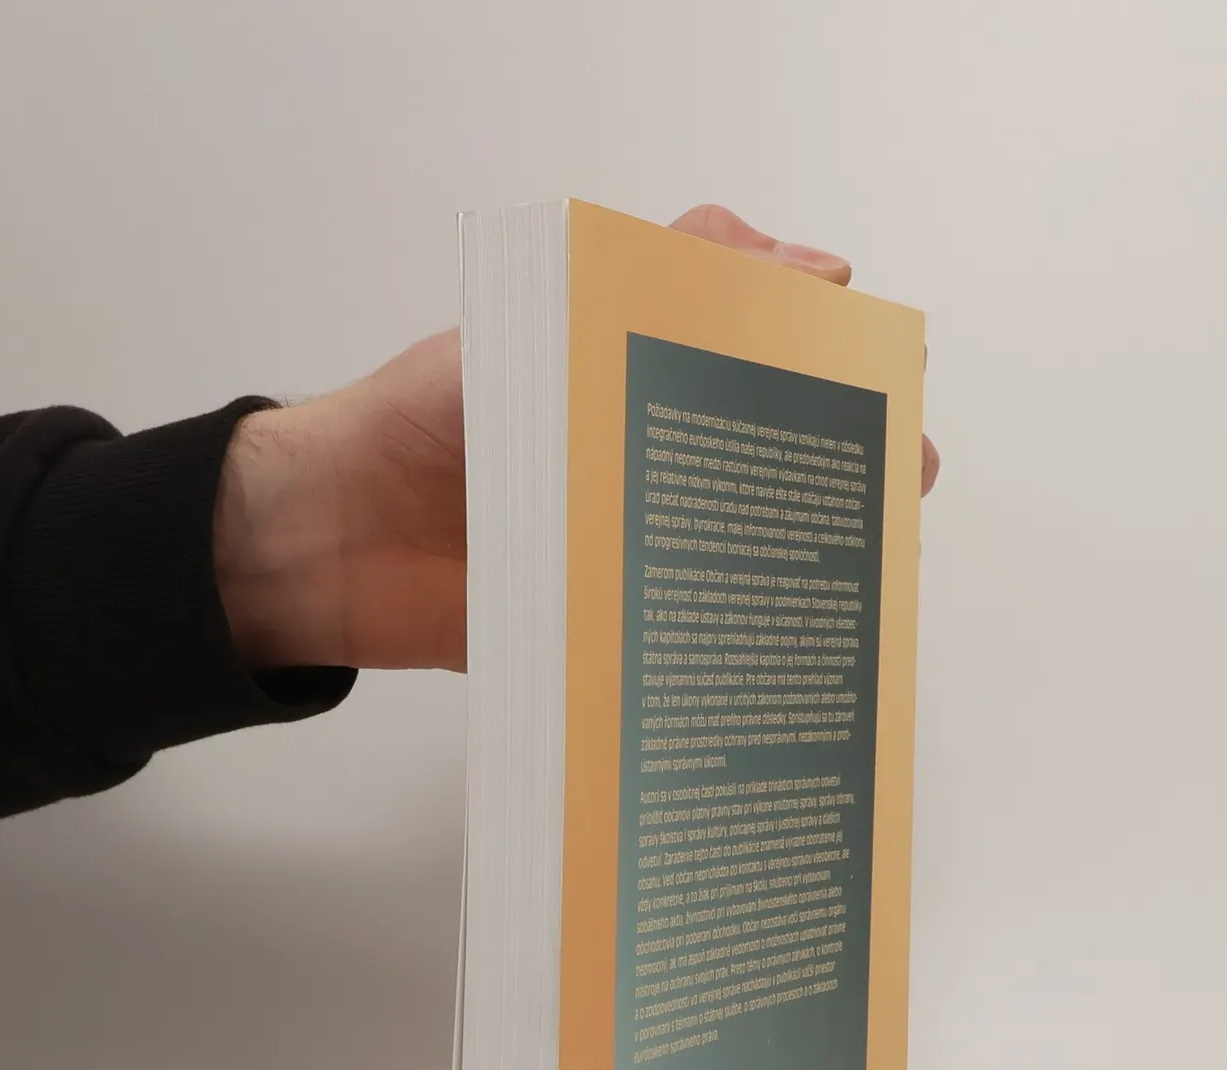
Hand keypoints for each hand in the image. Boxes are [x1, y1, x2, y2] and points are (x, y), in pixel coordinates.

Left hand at [215, 205, 941, 674]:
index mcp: (646, 378)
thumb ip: (657, 287)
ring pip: (754, 554)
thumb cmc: (426, 421)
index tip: (887, 382)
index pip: (773, 360)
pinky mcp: (617, 627)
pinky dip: (742, 645)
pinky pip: (691, 637)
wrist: (332, 543)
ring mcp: (641, 550)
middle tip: (894, 479)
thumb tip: (804, 262)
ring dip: (813, 564)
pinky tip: (792, 649)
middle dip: (850, 470)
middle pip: (783, 464)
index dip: (841, 370)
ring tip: (862, 571)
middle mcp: (655, 463)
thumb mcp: (541, 328)